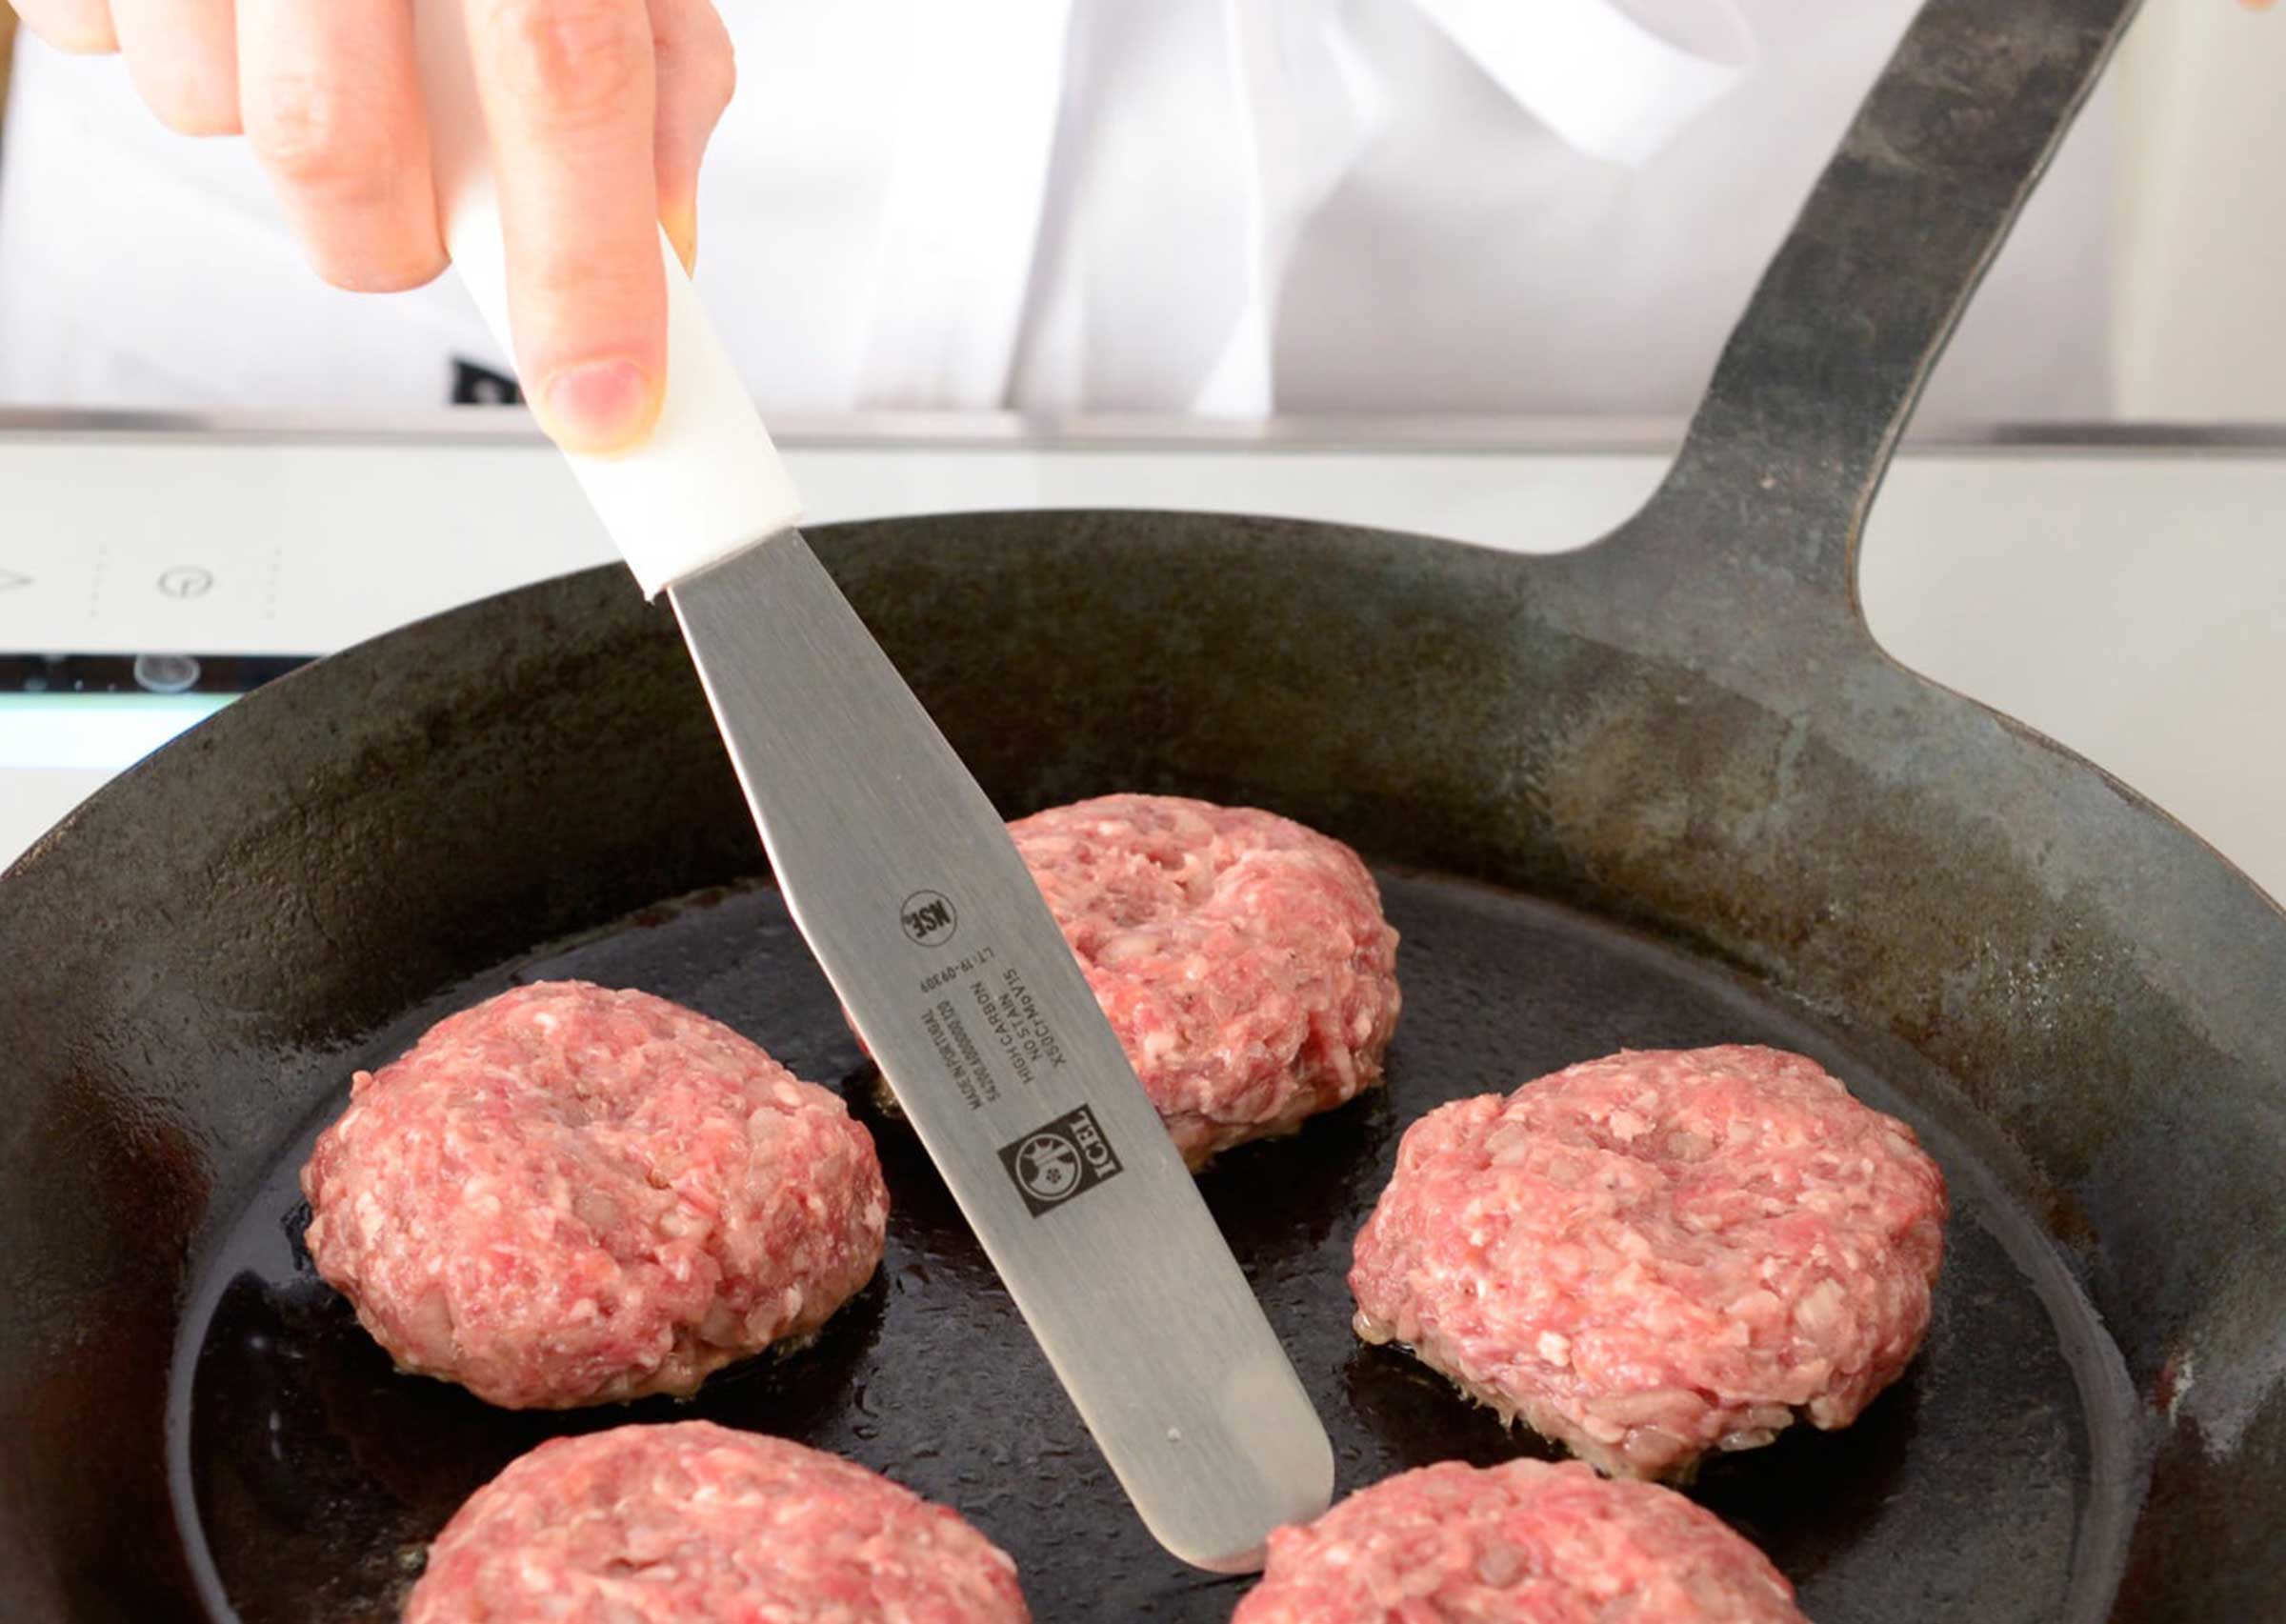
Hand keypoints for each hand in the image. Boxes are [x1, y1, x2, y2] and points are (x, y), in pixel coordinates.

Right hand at [9, 0, 734, 450]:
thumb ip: (650, 71)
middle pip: (340, 154)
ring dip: (282, 121)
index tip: (605, 400)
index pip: (566, 82)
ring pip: (210, 115)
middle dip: (395, 237)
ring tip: (318, 9)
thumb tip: (661, 248)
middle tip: (429, 185)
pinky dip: (172, 40)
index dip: (587, 270)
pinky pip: (97, 43)